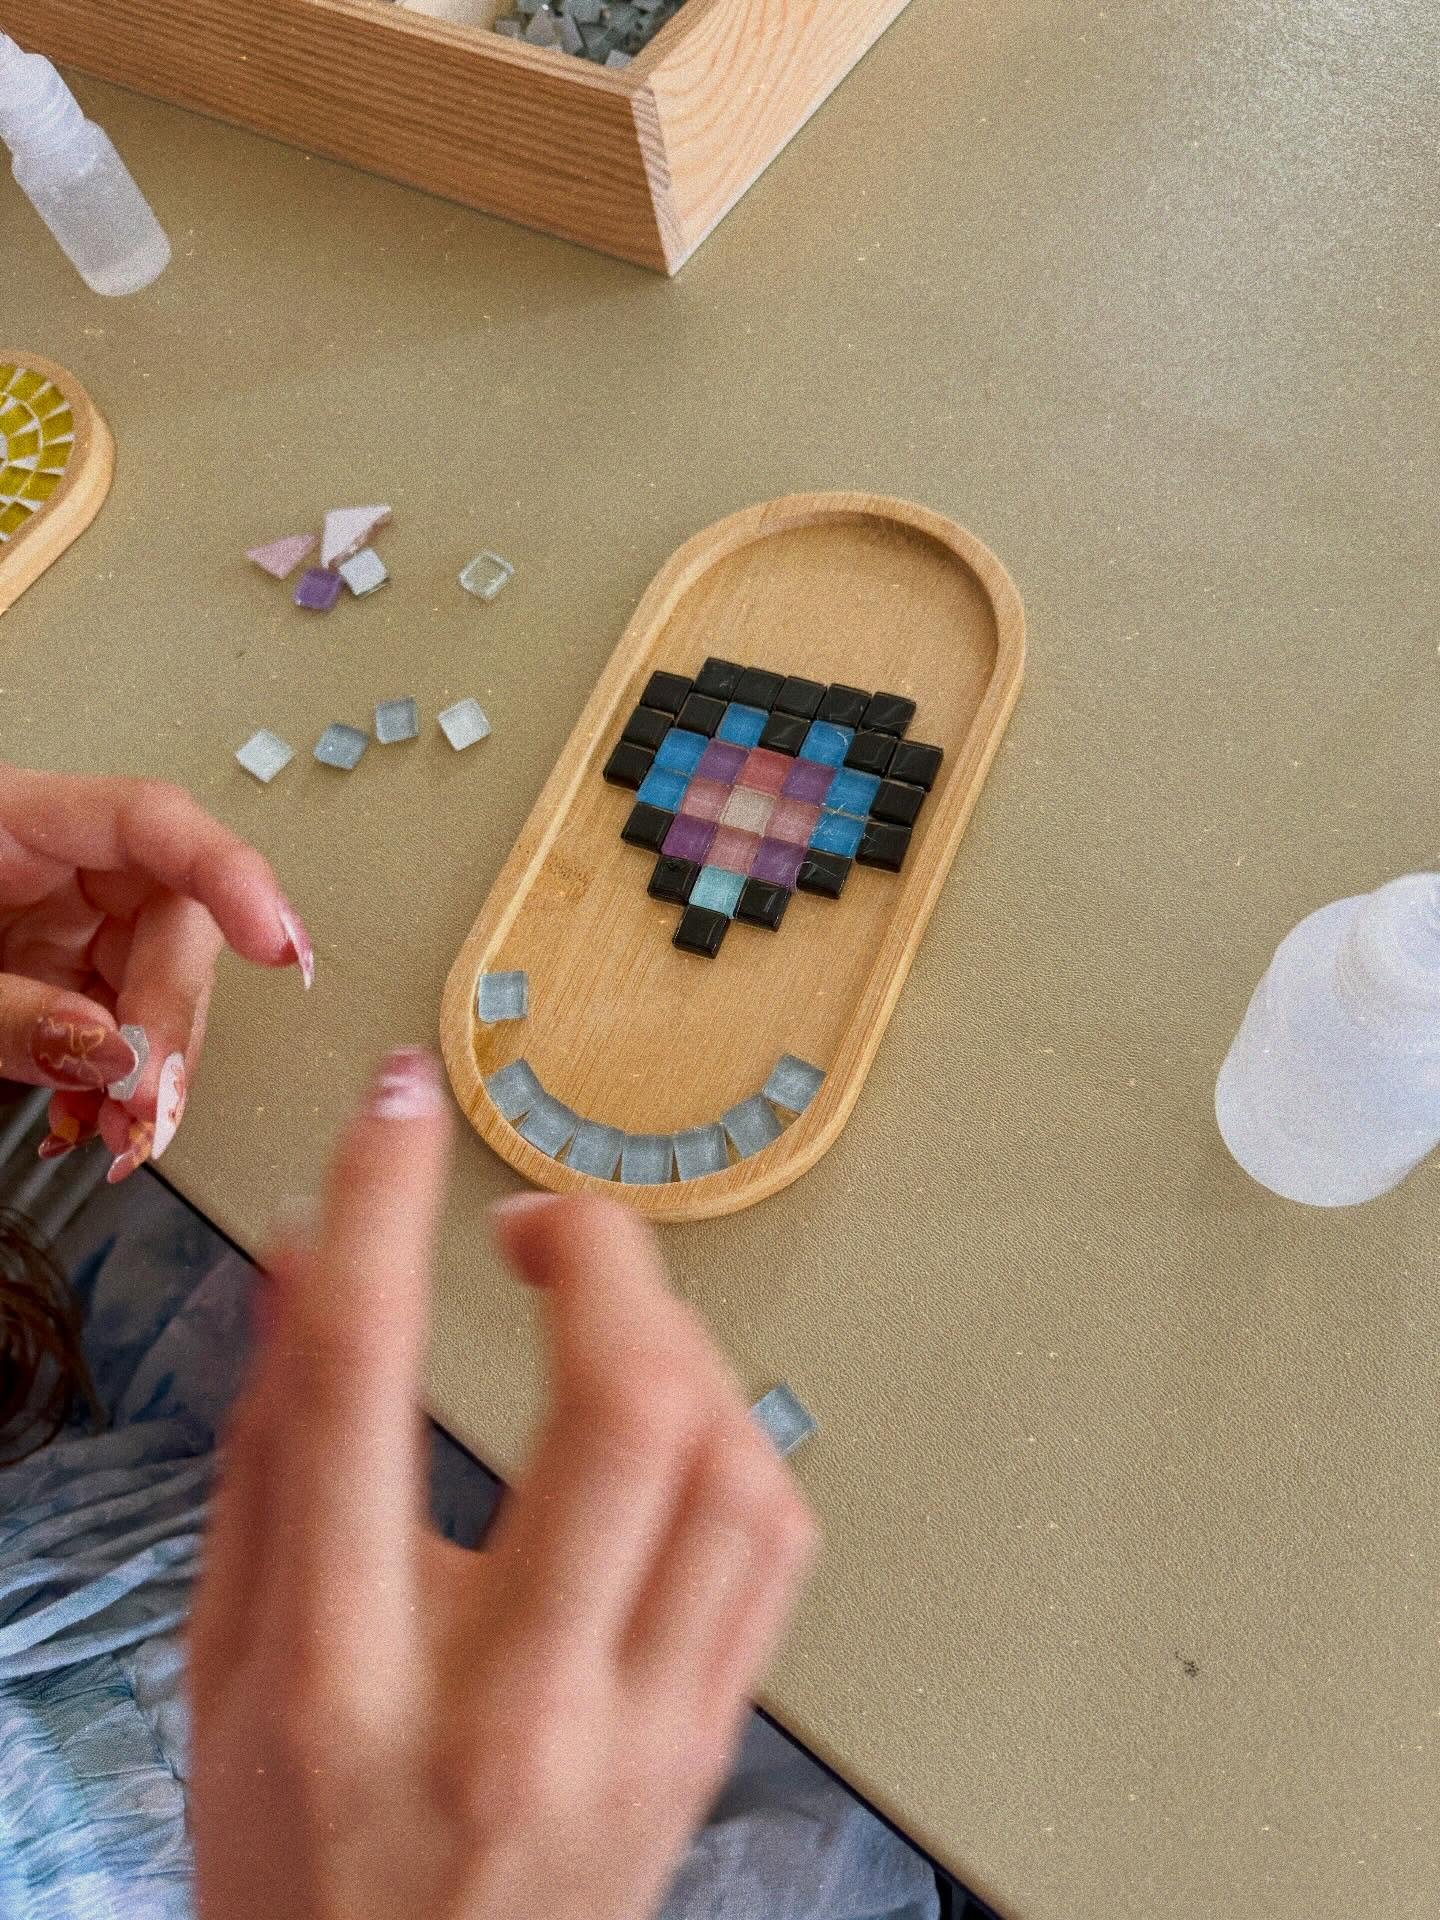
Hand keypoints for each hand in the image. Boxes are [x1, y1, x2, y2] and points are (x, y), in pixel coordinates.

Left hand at [0, 765, 312, 1179]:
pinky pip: (117, 1023)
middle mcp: (55, 864)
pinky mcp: (54, 975)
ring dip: (154, 1068)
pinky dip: (117, 1084)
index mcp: (14, 819)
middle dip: (171, 1018)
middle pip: (170, 920)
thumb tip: (115, 1053)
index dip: (231, 877)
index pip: (154, 823)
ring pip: (156, 983)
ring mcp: (59, 921)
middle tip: (152, 1103)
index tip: (274, 946)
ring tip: (123, 1139)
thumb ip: (12, 1014)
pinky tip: (99, 1129)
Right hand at [189, 1048, 818, 1919]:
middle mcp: (507, 1703)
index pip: (364, 1387)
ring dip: (681, 1336)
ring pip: (732, 1467)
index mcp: (340, 1677)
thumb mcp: (224, 1664)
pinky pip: (776, 1547)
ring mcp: (633, 1732)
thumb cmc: (299, 1864)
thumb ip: (268, 1454)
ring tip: (614, 1309)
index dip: (384, 1208)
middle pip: (620, 1414)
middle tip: (546, 1221)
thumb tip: (316, 1265)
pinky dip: (739, 1435)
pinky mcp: (709, 1745)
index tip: (399, 1107)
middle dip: (599, 1259)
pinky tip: (682, 1414)